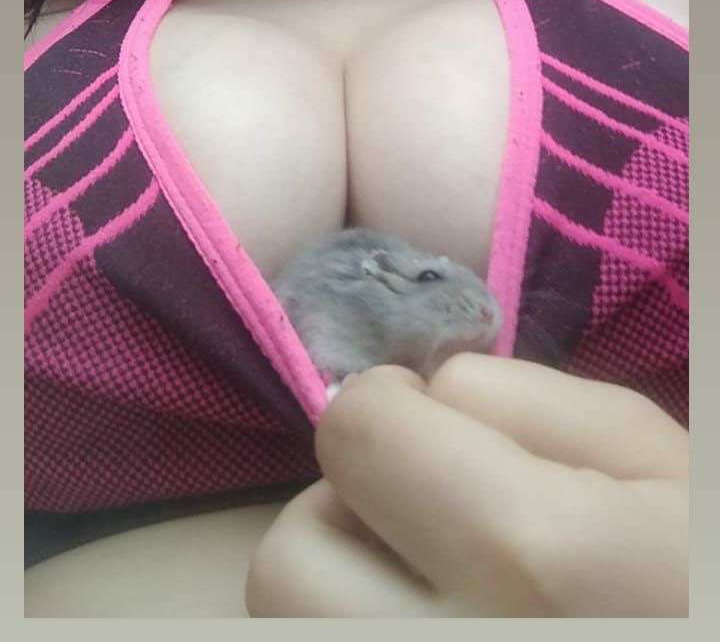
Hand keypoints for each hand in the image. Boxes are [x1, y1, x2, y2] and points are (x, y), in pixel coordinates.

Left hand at [245, 357, 687, 616]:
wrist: (699, 638)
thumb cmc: (694, 563)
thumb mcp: (647, 450)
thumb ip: (520, 398)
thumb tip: (418, 395)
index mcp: (527, 554)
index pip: (357, 434)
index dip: (386, 402)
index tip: (422, 414)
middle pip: (289, 560)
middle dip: (345, 507)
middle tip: (418, 506)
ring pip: (292, 625)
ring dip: (338, 582)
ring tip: (423, 574)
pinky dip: (357, 621)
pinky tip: (426, 614)